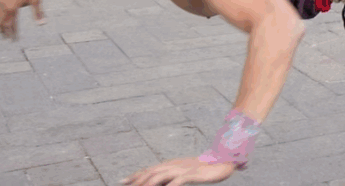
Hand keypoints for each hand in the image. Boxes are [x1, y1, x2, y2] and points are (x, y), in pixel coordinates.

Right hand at [0, 0, 44, 39]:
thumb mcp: (36, 0)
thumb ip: (38, 13)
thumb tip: (42, 24)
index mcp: (12, 8)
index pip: (11, 25)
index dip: (12, 33)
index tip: (14, 40)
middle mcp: (4, 6)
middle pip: (2, 22)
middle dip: (4, 31)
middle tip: (7, 39)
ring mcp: (0, 0)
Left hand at [122, 157, 236, 185]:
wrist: (223, 161)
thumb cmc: (203, 170)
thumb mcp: (185, 172)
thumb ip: (172, 176)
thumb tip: (160, 183)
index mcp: (171, 164)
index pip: (149, 170)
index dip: (135, 175)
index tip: (122, 182)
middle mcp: (174, 165)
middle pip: (151, 172)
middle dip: (137, 180)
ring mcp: (182, 168)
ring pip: (160, 176)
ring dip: (147, 183)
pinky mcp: (192, 173)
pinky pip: (178, 180)